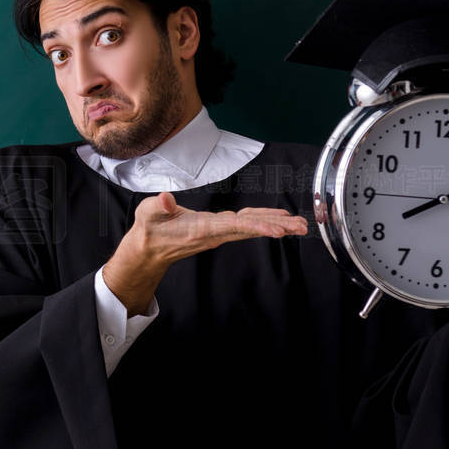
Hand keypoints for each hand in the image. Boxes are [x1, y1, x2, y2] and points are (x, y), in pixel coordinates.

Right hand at [102, 192, 308, 315]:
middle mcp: (214, 233)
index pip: (234, 227)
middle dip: (277, 228)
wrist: (149, 250)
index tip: (278, 232)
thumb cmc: (149, 229)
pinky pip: (246, 226)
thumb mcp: (147, 213)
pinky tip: (279, 221)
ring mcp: (218, 234)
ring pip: (252, 228)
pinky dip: (264, 222)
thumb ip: (157, 206)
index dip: (257, 228)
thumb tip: (165, 198)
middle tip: (301, 227)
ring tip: (300, 226)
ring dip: (276, 226)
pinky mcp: (219, 231)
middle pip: (251, 229)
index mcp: (201, 228)